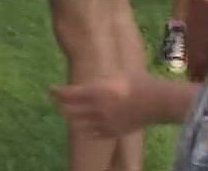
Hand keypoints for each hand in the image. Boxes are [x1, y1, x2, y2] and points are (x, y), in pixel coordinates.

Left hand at [51, 74, 173, 138]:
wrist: (157, 101)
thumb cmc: (138, 82)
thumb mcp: (115, 74)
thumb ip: (99, 78)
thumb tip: (87, 77)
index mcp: (97, 92)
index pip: (69, 94)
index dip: (57, 92)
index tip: (50, 89)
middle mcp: (97, 109)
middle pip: (70, 110)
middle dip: (61, 105)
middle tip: (57, 100)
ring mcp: (105, 123)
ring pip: (79, 124)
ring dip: (71, 118)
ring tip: (68, 113)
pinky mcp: (113, 132)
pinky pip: (93, 133)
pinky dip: (85, 129)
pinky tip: (84, 126)